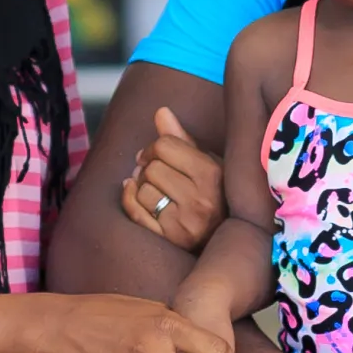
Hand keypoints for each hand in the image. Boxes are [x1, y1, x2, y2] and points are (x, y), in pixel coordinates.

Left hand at [117, 106, 220, 251]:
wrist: (222, 239)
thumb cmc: (211, 195)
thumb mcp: (206, 164)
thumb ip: (181, 138)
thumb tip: (161, 111)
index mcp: (212, 174)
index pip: (165, 145)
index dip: (153, 147)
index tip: (153, 154)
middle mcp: (201, 200)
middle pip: (152, 168)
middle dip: (147, 167)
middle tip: (152, 172)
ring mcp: (184, 224)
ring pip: (142, 190)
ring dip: (141, 186)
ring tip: (151, 187)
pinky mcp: (169, 241)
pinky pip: (135, 212)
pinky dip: (130, 199)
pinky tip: (136, 195)